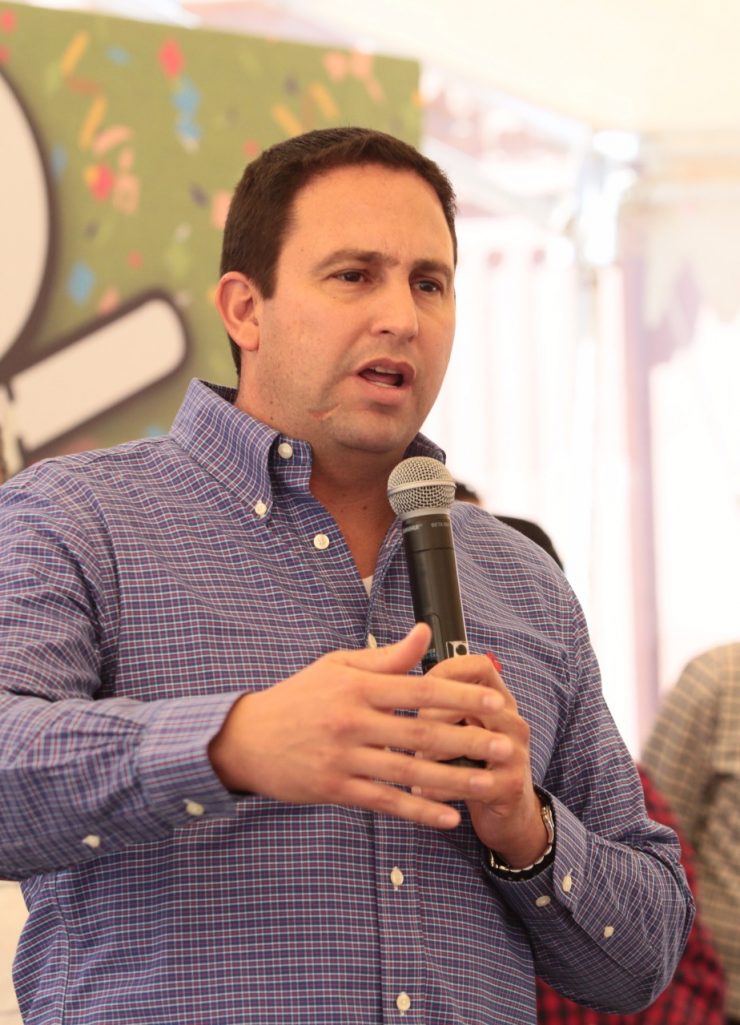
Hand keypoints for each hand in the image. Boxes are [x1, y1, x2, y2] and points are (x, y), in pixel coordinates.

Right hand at [208, 624, 506, 830]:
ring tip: (489, 782)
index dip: (460, 694)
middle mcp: (353, 720)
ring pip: (409, 771)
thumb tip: (424, 632)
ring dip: (454, 779)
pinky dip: (419, 811)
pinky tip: (449, 818)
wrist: (246, 738)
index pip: (419, 688)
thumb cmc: (297, 697)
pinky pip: (385, 802)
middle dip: (469, 739)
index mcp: (357, 685)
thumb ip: (385, 657)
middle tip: (506, 745)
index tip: (494, 699)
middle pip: (422, 731)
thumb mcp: (337, 666)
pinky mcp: (335, 788)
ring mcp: (344, 757)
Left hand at [416, 654, 546, 866]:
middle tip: (411, 731)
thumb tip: (396, 674)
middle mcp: (512, 721)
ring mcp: (515, 754)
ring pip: (472, 739)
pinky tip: (419, 791)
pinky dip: (440, 787)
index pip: (480, 666)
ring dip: (436, 750)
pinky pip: (470, 782)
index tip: (418, 688)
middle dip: (433, 714)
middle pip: (473, 700)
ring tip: (415, 761)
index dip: (447, 671)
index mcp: (499, 701)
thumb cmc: (473, 763)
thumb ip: (442, 703)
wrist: (510, 815)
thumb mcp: (463, 728)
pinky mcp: (511, 787)